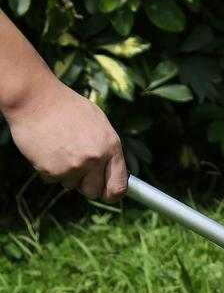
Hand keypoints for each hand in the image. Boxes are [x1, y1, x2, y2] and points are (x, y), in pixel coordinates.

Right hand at [5, 77, 127, 201]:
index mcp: (111, 147)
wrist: (35, 97)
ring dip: (65, 174)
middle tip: (75, 166)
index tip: (106, 195)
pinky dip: (48, 168)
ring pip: (71, 186)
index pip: (118, 187)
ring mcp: (74, 166)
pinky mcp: (52, 170)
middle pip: (93, 192)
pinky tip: (47, 149)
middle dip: (85, 184)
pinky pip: (52, 180)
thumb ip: (108, 150)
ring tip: (59, 148)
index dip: (112, 194)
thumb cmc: (67, 108)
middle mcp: (95, 159)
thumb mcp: (98, 124)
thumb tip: (114, 173)